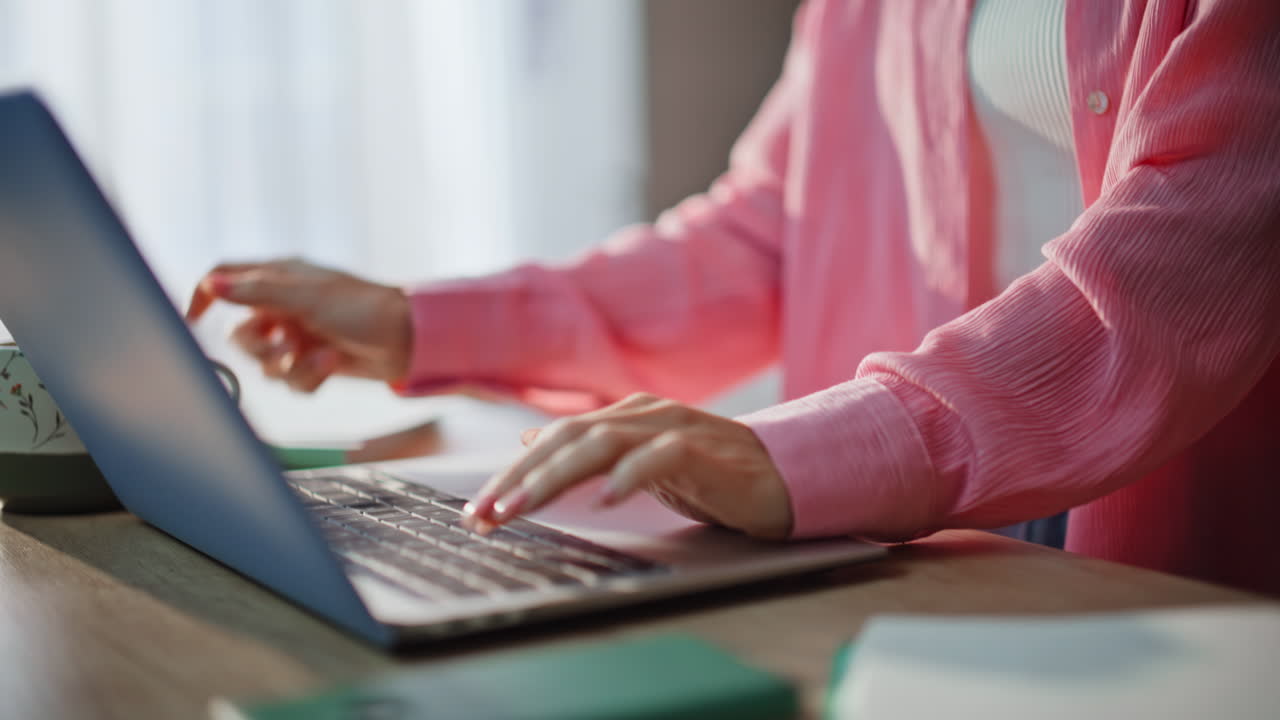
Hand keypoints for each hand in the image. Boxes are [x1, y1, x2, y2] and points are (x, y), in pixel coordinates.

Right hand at [186, 259, 411, 391]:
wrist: (409, 341)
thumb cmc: (364, 308)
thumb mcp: (308, 297)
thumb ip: (258, 292)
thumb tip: (211, 285)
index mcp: (280, 276)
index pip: (225, 277)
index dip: (204, 296)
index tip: (192, 322)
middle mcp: (284, 304)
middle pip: (241, 333)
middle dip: (260, 348)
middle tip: (285, 348)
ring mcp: (299, 334)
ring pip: (266, 363)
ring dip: (290, 365)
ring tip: (320, 358)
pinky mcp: (314, 361)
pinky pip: (291, 379)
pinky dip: (308, 376)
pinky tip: (330, 365)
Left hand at [461, 393, 793, 539]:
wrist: (785, 477)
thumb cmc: (712, 474)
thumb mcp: (639, 461)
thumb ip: (589, 450)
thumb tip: (530, 441)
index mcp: (627, 417)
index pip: (556, 439)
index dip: (513, 473)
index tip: (478, 511)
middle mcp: (645, 415)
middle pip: (569, 438)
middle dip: (520, 478)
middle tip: (485, 514)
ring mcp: (676, 429)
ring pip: (603, 442)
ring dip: (556, 476)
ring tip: (524, 506)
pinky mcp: (707, 452)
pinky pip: (662, 457)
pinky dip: (630, 476)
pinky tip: (605, 500)